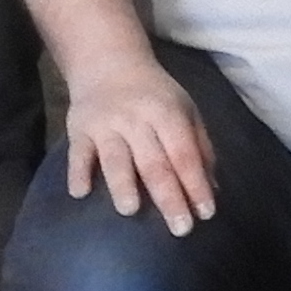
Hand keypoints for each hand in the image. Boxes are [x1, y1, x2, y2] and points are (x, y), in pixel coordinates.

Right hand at [61, 57, 217, 233]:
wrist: (108, 62)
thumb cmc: (154, 95)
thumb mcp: (184, 110)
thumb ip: (199, 147)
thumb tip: (212, 190)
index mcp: (167, 113)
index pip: (184, 154)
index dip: (195, 184)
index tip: (206, 213)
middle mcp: (137, 119)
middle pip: (154, 162)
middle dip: (168, 196)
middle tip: (180, 228)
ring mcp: (106, 124)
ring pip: (115, 158)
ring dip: (122, 183)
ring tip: (130, 210)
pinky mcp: (79, 129)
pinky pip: (77, 153)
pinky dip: (78, 172)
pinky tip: (80, 192)